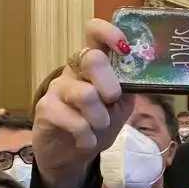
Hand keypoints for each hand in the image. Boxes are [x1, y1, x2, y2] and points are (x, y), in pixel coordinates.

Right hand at [32, 20, 134, 187]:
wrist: (70, 155)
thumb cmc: (96, 124)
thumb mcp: (120, 106)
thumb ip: (129, 88)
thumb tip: (142, 75)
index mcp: (93, 64)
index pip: (94, 32)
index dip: (109, 33)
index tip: (124, 48)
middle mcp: (73, 70)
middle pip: (92, 59)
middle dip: (110, 86)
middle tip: (112, 102)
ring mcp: (58, 87)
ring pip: (86, 94)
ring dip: (100, 119)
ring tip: (98, 128)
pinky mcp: (46, 109)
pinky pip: (75, 121)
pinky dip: (87, 137)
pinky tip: (85, 141)